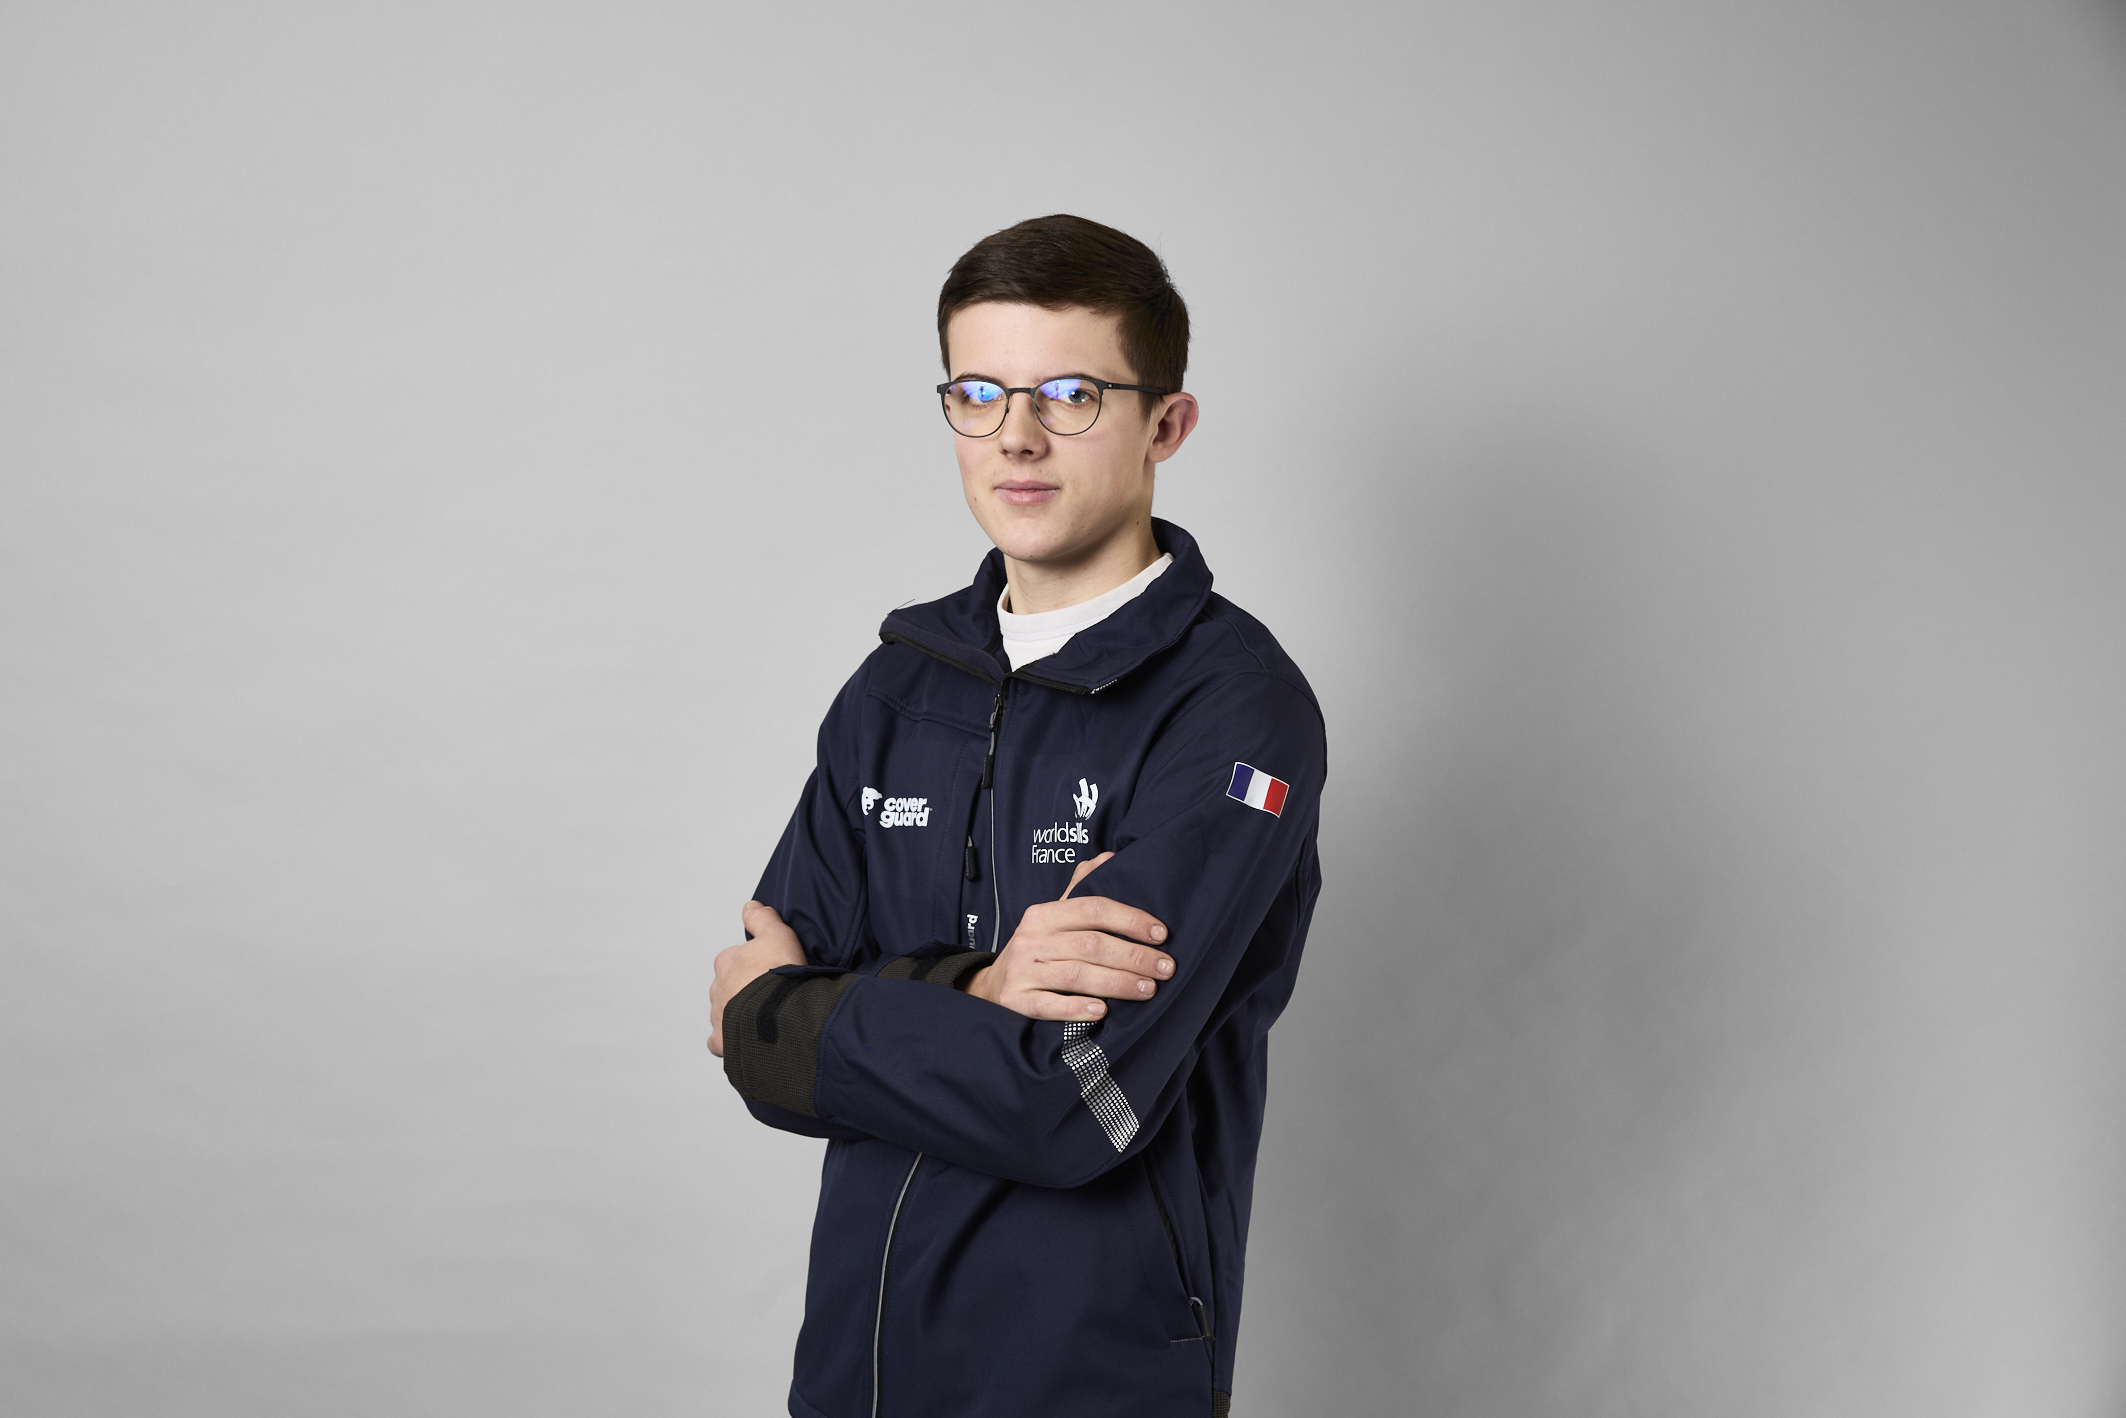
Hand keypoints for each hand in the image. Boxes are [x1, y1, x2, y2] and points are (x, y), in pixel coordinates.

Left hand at [708, 900, 807, 1056]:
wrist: (778, 1014)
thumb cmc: (780, 973)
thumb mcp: (778, 934)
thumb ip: (762, 918)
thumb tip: (750, 905)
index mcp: (726, 961)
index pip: (736, 959)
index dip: (755, 964)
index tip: (773, 971)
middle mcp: (717, 987)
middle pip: (730, 986)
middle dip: (745, 990)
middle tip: (771, 996)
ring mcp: (718, 1015)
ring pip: (725, 1012)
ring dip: (740, 1014)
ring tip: (765, 1020)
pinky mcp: (722, 1040)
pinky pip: (720, 1041)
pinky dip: (730, 1040)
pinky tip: (747, 1039)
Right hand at [962, 853, 1175, 1020]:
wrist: (991, 985)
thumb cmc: (1037, 949)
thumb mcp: (1052, 916)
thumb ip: (1081, 888)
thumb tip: (1110, 857)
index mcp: (1044, 914)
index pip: (1092, 909)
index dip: (1130, 920)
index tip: (1160, 934)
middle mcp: (1032, 939)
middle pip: (1090, 944)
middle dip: (1134, 956)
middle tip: (1165, 968)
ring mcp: (1023, 970)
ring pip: (1076, 975)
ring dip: (1117, 983)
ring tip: (1148, 989)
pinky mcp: (1017, 1001)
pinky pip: (1049, 1005)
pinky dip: (1077, 1008)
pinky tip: (1103, 1011)